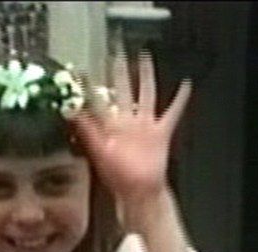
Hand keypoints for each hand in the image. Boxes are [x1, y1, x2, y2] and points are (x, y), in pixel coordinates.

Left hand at [71, 49, 189, 205]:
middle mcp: (127, 123)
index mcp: (110, 126)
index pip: (99, 99)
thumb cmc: (119, 178)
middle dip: (119, 70)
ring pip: (146, 94)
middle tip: (115, 52)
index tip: (83, 69)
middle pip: (122, 89)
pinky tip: (185, 86)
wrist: (140, 192)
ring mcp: (144, 126)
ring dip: (146, 76)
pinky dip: (180, 100)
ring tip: (144, 58)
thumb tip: (72, 112)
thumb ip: (87, 130)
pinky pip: (172, 113)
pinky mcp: (161, 133)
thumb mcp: (98, 152)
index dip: (90, 85)